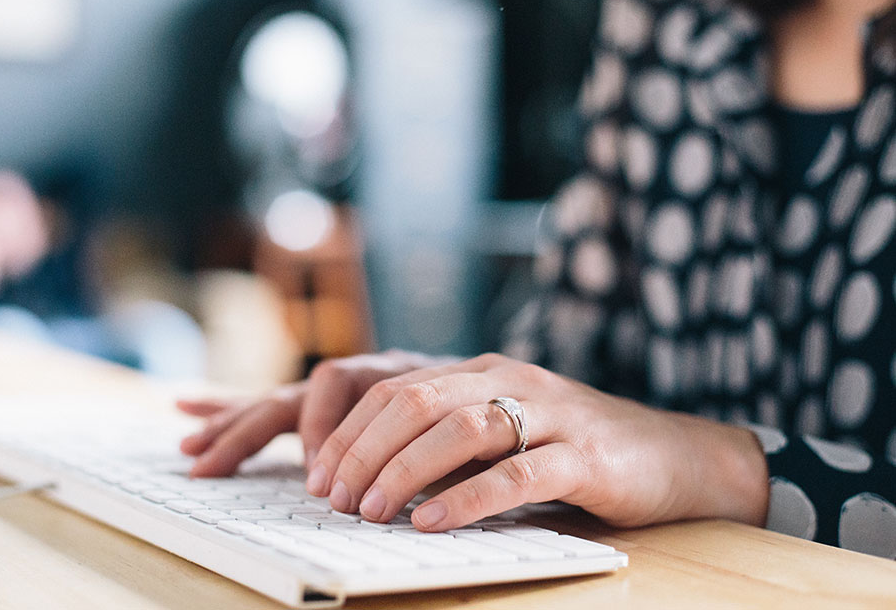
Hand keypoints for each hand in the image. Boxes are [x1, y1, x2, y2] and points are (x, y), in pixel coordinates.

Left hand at [181, 352, 769, 531]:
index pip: (365, 380)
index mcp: (465, 372)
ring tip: (359, 510)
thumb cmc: (571, 449)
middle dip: (343, 445)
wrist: (675, 453)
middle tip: (313, 494)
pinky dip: (465, 496)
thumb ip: (430, 443)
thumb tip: (348, 477)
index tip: (220, 430)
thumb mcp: (491, 436)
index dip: (297, 411)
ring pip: (451, 425)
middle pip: (400, 396)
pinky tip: (429, 523)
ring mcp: (541, 409)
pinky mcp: (582, 452)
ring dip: (396, 469)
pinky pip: (514, 470)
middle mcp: (495, 377)